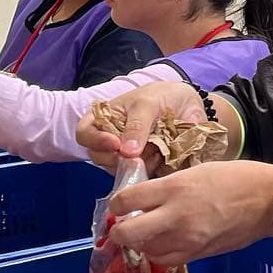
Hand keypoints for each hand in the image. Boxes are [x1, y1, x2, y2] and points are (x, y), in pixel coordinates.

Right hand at [76, 81, 204, 172]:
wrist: (187, 102)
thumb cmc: (161, 96)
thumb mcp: (148, 103)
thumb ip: (137, 125)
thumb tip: (127, 153)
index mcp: (103, 119)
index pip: (85, 134)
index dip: (96, 141)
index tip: (116, 144)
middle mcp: (110, 140)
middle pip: (100, 158)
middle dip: (118, 159)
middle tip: (138, 155)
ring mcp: (126, 156)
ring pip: (120, 171)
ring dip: (137, 165)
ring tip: (156, 152)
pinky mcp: (144, 166)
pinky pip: (141, 176)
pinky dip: (150, 170)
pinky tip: (162, 158)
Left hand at [106, 160, 272, 266]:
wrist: (271, 201)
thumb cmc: (238, 178)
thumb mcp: (198, 172)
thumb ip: (169, 187)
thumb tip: (146, 199)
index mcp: (175, 188)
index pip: (125, 200)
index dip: (117, 203)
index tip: (122, 203)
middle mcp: (176, 216)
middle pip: (127, 233)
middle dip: (120, 231)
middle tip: (125, 224)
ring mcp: (187, 239)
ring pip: (145, 250)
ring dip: (141, 242)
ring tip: (148, 232)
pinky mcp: (198, 254)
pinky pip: (165, 259)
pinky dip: (159, 252)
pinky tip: (165, 243)